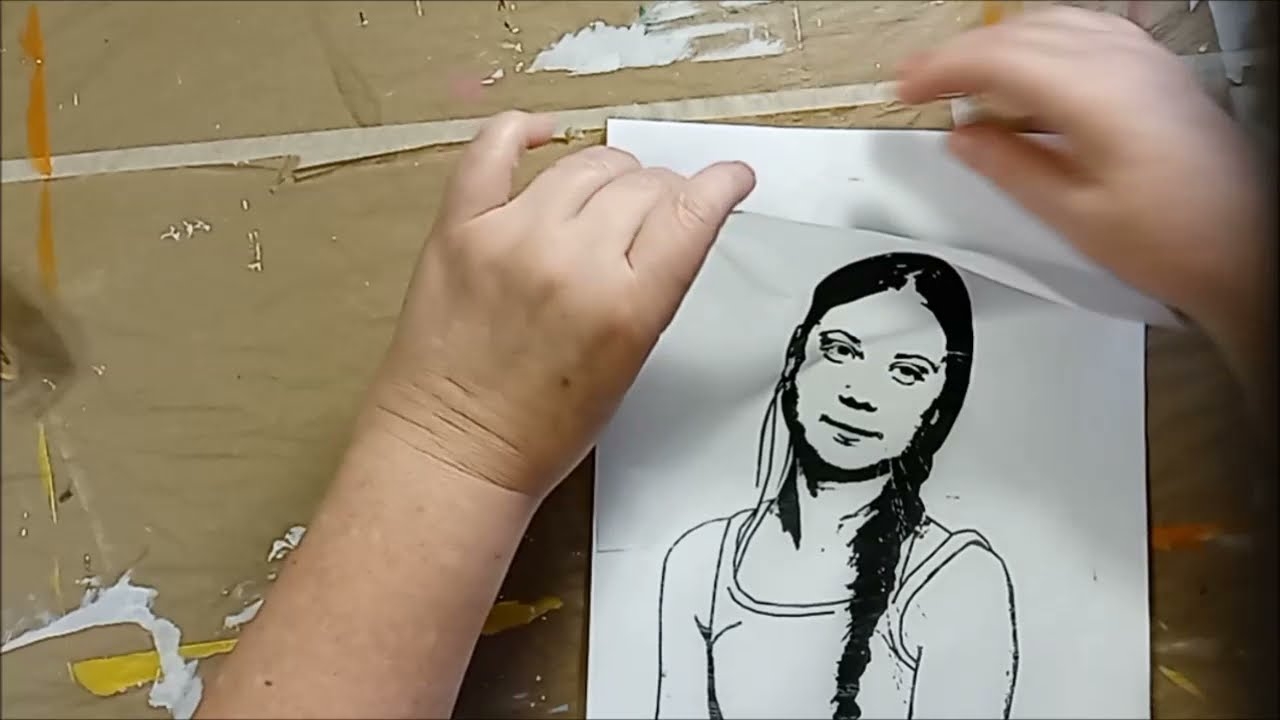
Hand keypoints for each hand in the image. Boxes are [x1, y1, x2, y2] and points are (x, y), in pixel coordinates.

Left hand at [363, 111, 754, 499]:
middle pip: (642, 184)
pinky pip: (493, 150)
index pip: (693, 212)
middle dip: (663, 191)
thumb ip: (652, 287)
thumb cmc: (545, 426)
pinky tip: (542, 133)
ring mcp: (511, 237)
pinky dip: (522, 132)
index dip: (722, 185)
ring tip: (609, 192)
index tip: (731, 177)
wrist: (455, 450)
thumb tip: (668, 223)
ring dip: (610, 172)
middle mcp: (572, 260)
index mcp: (626, 305)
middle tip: (657, 210)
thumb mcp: (629, 361)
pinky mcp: (460, 228)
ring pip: (584, 164)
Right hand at [896, 6, 1271, 339]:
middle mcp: (1124, 64)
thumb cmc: (1177, 240)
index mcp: (1095, 95)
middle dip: (960, 54)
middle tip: (919, 80)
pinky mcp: (1157, 72)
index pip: (997, 58)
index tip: (905, 86)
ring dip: (998, 44)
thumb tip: (965, 139)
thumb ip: (1010, 168)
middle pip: (1021, 33)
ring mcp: (1145, 62)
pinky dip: (1040, 43)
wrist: (1248, 250)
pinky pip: (1086, 33)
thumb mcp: (1073, 215)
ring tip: (961, 76)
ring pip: (1052, 24)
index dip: (940, 69)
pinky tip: (1026, 70)